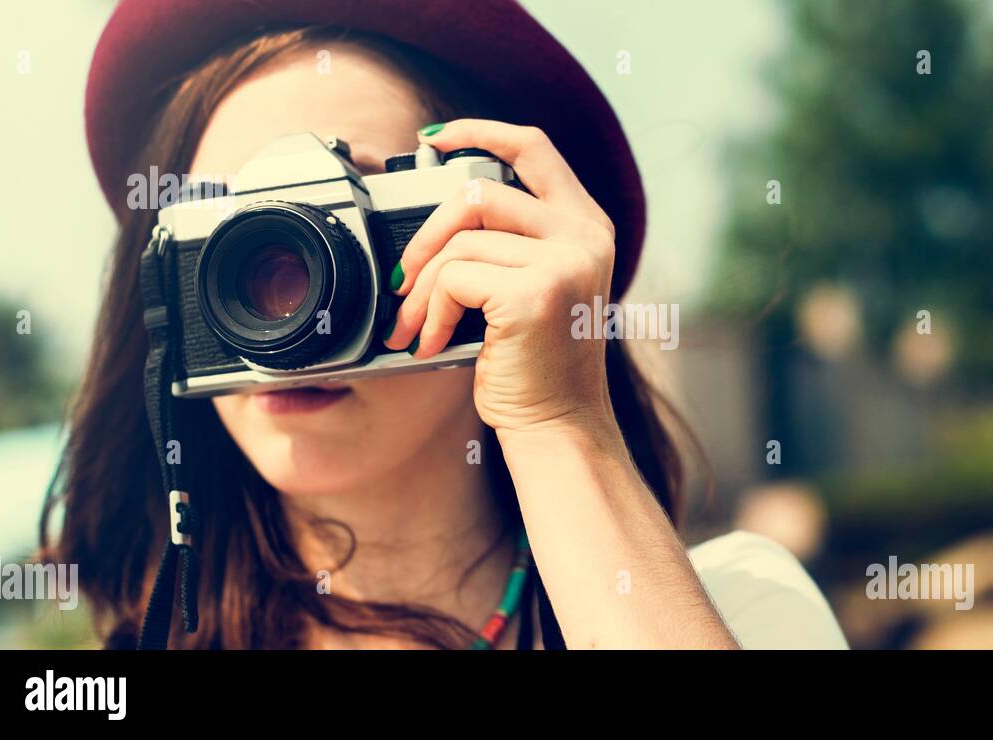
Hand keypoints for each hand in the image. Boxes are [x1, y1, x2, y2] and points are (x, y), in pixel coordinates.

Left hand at [382, 119, 618, 434]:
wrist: (558, 425)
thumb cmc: (538, 364)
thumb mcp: (535, 287)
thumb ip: (510, 242)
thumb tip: (438, 216)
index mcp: (587, 227)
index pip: (534, 148)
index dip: (480, 131)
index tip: (435, 138)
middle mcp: (585, 237)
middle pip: (480, 190)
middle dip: (426, 235)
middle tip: (405, 279)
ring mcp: (565, 262)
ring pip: (460, 242)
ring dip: (422, 290)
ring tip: (415, 327)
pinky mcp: (536, 293)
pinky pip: (455, 278)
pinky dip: (430, 313)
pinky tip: (432, 343)